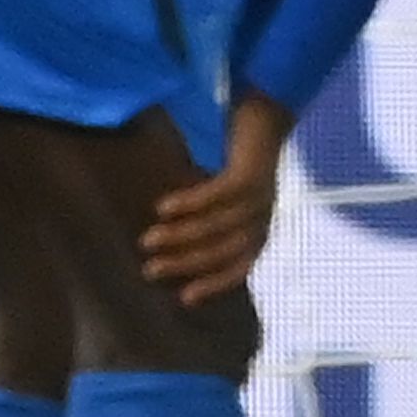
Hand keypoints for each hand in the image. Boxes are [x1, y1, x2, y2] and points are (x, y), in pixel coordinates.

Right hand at [139, 92, 299, 306]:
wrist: (267, 116)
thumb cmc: (239, 162)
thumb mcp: (228, 199)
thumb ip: (210, 221)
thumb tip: (171, 245)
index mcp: (259, 231)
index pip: (237, 268)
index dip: (212, 285)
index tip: (183, 299)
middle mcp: (263, 219)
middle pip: (223, 250)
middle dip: (186, 263)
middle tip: (151, 270)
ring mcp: (259, 197)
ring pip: (217, 225)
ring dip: (181, 235)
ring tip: (149, 240)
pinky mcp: (250, 174)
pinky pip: (218, 194)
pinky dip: (190, 204)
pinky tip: (164, 208)